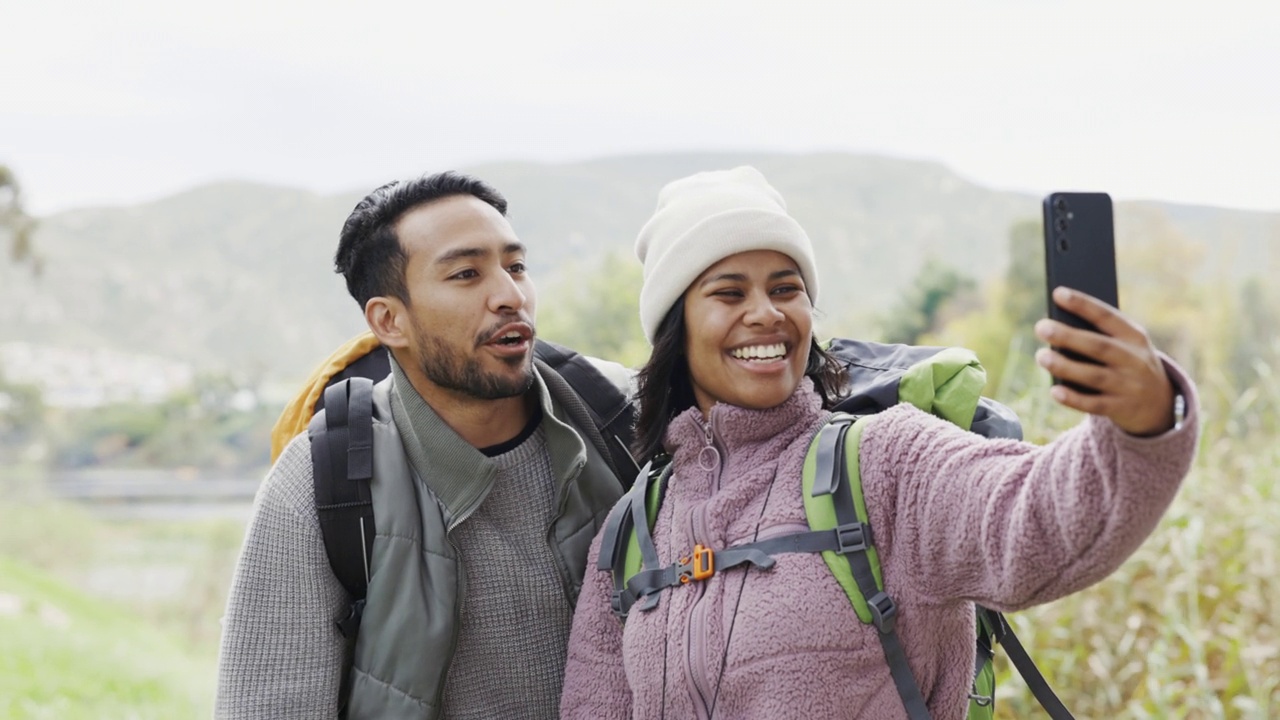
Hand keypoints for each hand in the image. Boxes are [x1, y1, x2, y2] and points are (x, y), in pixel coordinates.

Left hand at [1034, 287, 1175, 435]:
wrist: (1159, 403)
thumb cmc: (1127, 364)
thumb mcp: (1125, 345)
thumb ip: (1098, 336)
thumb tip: (1056, 329)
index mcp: (1134, 337)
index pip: (1107, 317)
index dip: (1084, 305)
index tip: (1058, 293)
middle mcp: (1134, 360)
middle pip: (1099, 346)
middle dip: (1068, 336)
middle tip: (1041, 327)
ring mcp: (1130, 386)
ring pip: (1095, 376)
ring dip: (1065, 366)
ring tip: (1041, 356)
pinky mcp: (1122, 408)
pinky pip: (1095, 404)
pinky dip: (1074, 398)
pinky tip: (1054, 391)